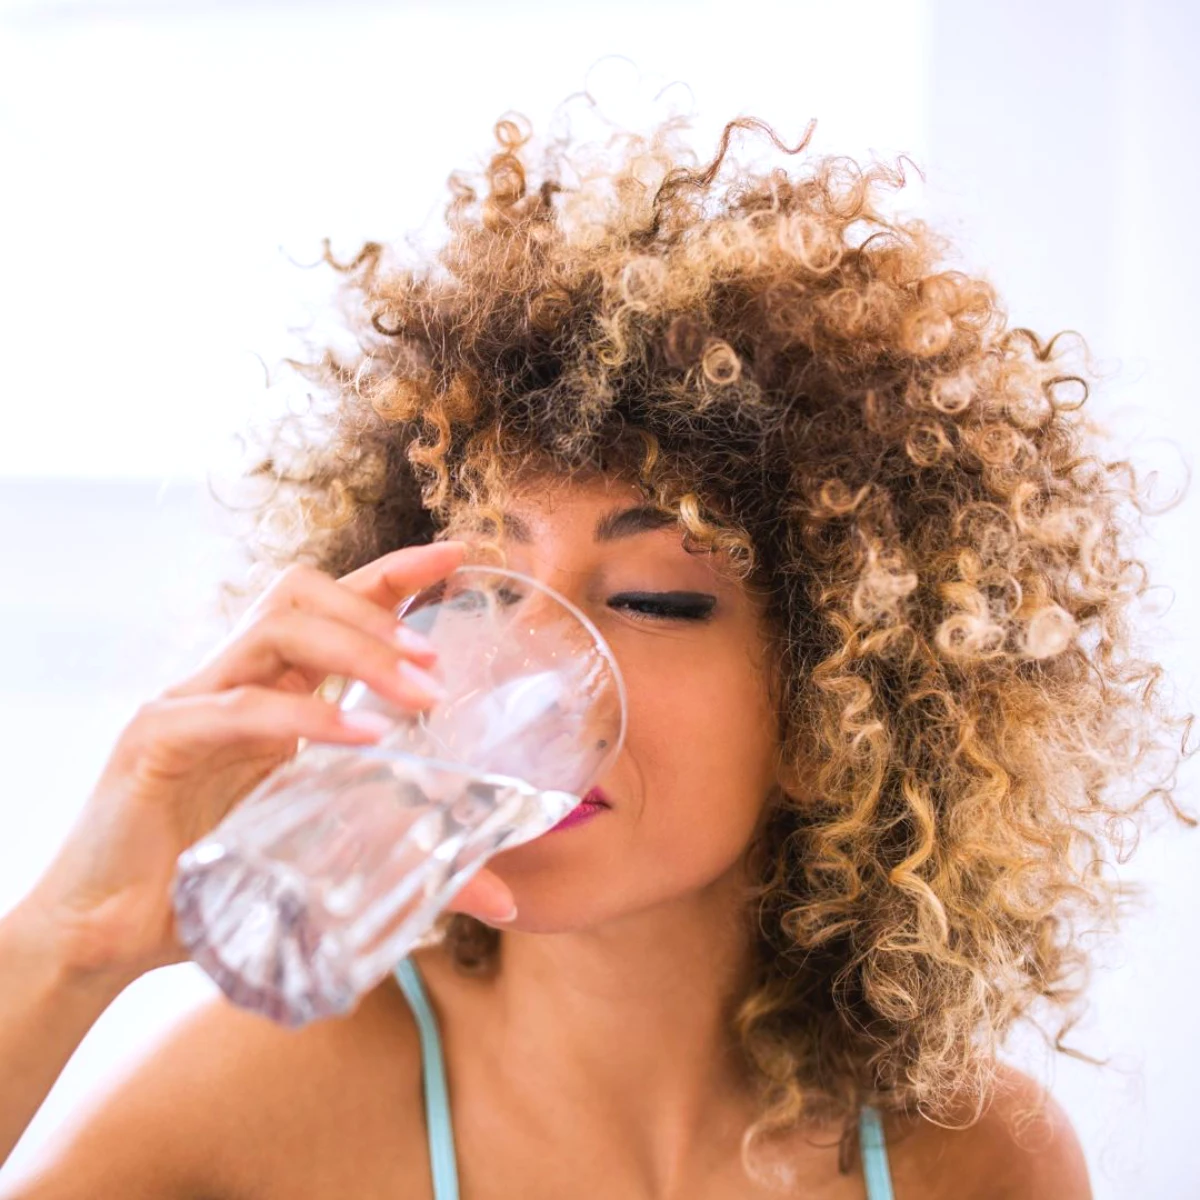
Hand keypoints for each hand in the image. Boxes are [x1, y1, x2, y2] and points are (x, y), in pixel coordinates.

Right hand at [21, 539, 517, 987]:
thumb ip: (411, 862)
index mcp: (269, 690)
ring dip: (357, 649)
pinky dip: (305, 716)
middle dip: (379, 610)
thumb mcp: (326, 858)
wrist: (108, 936)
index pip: (333, 605)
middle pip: (303, 594)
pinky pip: (238, 708)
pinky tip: (362, 740)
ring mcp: (190, 702)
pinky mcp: (156, 741)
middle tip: (439, 661)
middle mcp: (230, 680)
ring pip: (274, 628)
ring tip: (418, 693)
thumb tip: (504, 897)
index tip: (459, 555)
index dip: (394, 573)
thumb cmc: (218, 885)